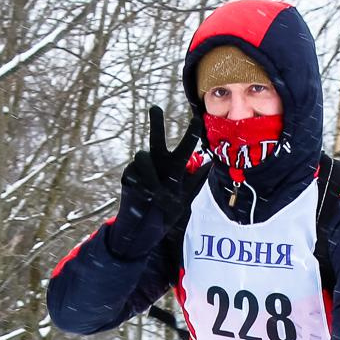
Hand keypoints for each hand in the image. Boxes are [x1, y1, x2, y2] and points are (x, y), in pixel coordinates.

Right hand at [108, 105, 201, 259]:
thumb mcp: (184, 200)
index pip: (184, 148)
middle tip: (155, 108)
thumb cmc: (166, 214)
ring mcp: (141, 169)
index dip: (190, 134)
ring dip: (150, 173)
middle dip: (156, 123)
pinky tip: (142, 197)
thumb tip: (211, 163)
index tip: (197, 119)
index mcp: (174, 168)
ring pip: (143, 156)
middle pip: (157, 139)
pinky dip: (140, 185)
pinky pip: (133, 172)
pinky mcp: (128, 176)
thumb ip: (196, 182)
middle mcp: (158, 164)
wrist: (143, 231)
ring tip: (154, 193)